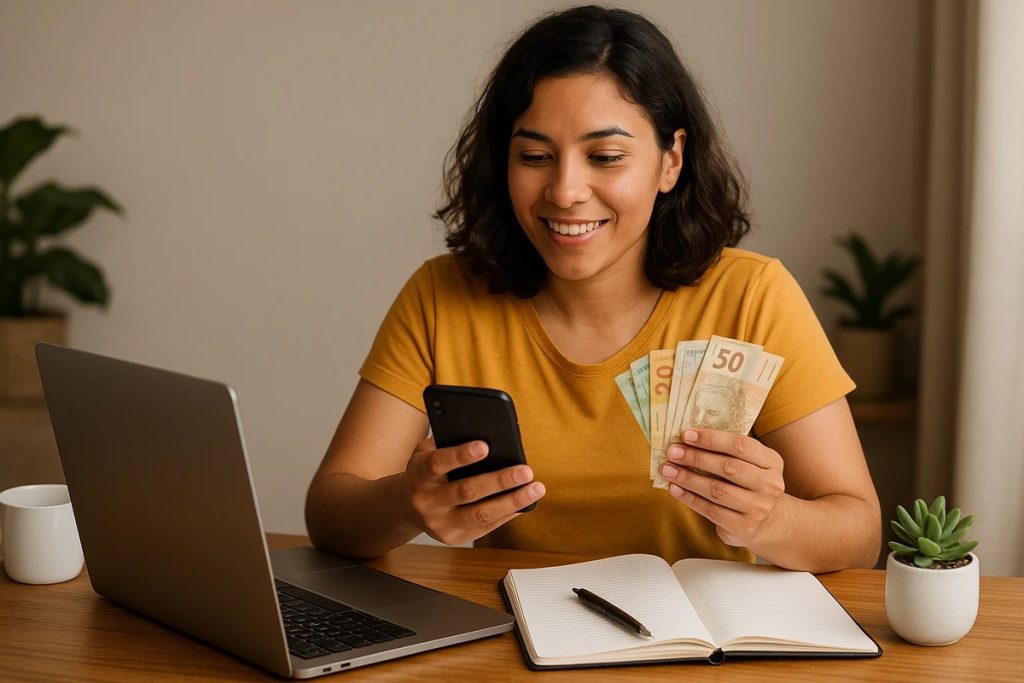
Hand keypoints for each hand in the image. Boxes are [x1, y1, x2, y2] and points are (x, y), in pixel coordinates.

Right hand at [401, 438, 544, 545]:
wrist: (404, 506)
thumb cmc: (425, 471)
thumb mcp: (426, 452)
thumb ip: (449, 442)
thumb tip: (491, 436)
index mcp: (418, 474)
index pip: (438, 463)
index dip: (461, 455)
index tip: (485, 445)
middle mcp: (426, 502)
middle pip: (466, 491)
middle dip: (499, 481)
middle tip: (526, 470)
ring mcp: (439, 524)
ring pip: (480, 514)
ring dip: (512, 501)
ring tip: (536, 488)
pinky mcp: (453, 538)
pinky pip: (486, 527)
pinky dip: (508, 514)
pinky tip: (525, 502)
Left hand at [659, 429, 784, 547]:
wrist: (769, 523)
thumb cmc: (750, 484)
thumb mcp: (752, 464)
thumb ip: (728, 451)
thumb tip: (688, 439)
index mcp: (771, 462)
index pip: (740, 445)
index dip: (712, 439)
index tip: (686, 434)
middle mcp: (769, 485)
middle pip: (728, 467)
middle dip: (696, 457)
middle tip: (672, 452)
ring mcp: (758, 508)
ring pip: (717, 490)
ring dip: (688, 478)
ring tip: (668, 470)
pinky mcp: (743, 527)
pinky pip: (711, 510)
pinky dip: (689, 498)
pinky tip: (675, 489)